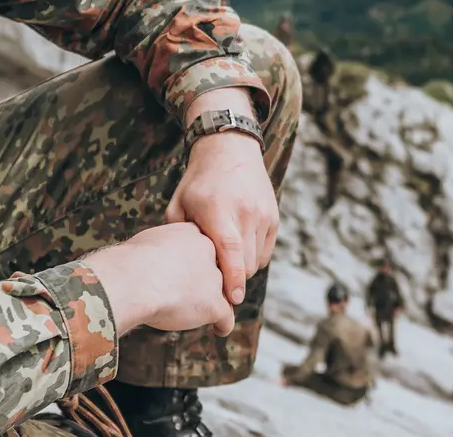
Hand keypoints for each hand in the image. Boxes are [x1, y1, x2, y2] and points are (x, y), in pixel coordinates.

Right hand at [84, 223, 234, 335]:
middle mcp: (210, 253)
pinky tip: (218, 329)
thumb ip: (158, 250)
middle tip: (192, 294)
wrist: (133, 279)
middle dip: (206, 281)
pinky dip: (222, 324)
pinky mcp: (215, 304)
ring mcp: (215, 279)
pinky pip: (226, 317)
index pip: (203, 246)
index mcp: (191, 233)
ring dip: (213, 302)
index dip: (196, 260)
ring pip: (222, 293)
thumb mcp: (145, 244)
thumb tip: (149, 261)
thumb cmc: (128, 264)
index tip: (188, 271)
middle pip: (215, 269)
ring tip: (205, 313)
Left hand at [167, 123, 277, 305]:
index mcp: (219, 210)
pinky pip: (265, 251)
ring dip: (242, 270)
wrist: (230, 151)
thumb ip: (180, 236)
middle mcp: (245, 213)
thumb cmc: (199, 181)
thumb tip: (178, 269)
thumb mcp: (179, 203)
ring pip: (257, 260)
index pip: (231, 251)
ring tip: (223, 264)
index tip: (233, 301)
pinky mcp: (273, 217)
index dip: (233, 279)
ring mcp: (263, 215)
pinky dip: (252, 258)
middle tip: (213, 284)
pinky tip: (236, 252)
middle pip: (246, 263)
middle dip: (232, 280)